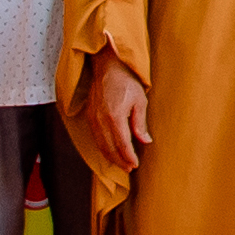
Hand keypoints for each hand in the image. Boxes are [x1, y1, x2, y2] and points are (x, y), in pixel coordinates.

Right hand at [71, 55, 149, 182]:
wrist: (108, 66)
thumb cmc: (126, 80)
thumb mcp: (140, 101)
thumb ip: (140, 123)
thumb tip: (145, 141)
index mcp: (115, 116)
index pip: (122, 144)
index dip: (128, 157)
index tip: (135, 164)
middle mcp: (101, 119)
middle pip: (109, 148)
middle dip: (119, 160)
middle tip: (129, 168)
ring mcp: (93, 117)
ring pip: (100, 144)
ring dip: (110, 156)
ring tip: (120, 163)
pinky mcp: (89, 115)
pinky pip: (95, 137)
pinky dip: (102, 147)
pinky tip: (109, 151)